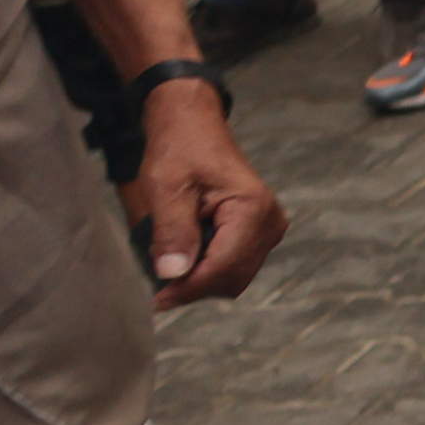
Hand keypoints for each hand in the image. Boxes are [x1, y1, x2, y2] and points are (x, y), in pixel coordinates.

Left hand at [121, 85, 283, 307]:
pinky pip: (235, 265)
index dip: (188, 288)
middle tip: (155, 285)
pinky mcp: (259, 232)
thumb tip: (172, 274)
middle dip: (194, 286)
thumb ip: (172, 230)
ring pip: (234, 277)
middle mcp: (270, 223)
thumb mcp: (166, 186)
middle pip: (232, 278)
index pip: (223, 267)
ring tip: (169, 265)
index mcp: (253, 210)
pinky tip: (184, 256)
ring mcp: (268, 229)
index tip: (155, 298)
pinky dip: (208, 269)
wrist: (192, 126)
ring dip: (200, 280)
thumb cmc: (180, 148)